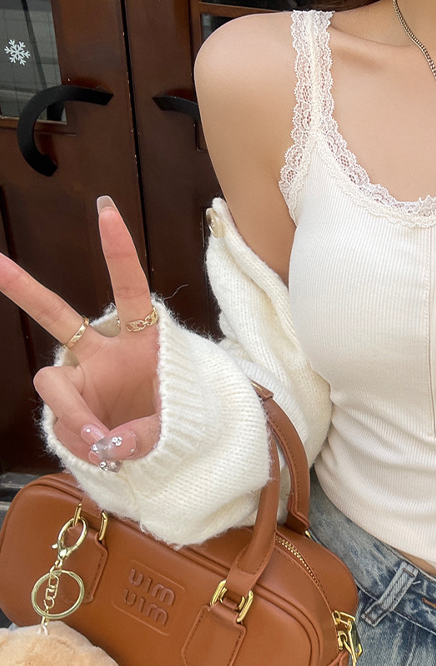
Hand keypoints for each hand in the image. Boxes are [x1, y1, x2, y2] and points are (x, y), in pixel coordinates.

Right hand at [0, 197, 160, 469]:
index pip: (129, 289)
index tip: (106, 211)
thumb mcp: (180, 424)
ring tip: (102, 443)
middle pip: (59, 317)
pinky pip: (63, 425)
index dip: (118, 252)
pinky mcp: (72, 409)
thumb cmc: (179, 420)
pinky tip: (101, 455)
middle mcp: (107, 353)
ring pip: (51, 383)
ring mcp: (84, 381)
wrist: (170, 449)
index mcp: (144, 339)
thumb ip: (149, 433)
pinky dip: (81, 443)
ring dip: (73, 414)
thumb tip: (109, 445)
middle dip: (25, 290)